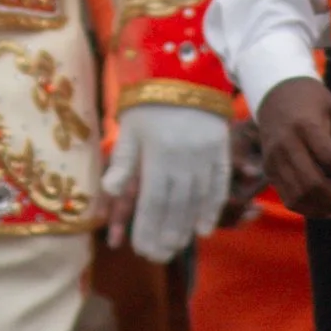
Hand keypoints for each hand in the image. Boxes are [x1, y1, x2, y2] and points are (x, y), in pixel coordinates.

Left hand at [101, 102, 234, 263]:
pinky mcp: (220, 151)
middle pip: (176, 208)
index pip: (153, 203)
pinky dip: (212, 209)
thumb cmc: (148, 103)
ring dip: (187, 228)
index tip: (140, 250)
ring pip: (197, 201)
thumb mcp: (129, 128)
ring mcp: (206, 157)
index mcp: (158, 155)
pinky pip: (218, 186)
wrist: (185, 72)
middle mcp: (184, 160)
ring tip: (177, 248)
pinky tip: (204, 229)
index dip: (147, 229)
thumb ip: (122, 162)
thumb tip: (109, 191)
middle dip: (166, 236)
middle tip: (159, 257)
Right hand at [256, 74, 330, 221]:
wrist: (274, 95)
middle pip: (313, 182)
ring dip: (329, 209)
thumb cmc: (312, 101)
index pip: (330, 158)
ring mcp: (274, 160)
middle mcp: (285, 145)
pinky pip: (290, 199)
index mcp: (304, 126)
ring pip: (300, 196)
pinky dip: (312, 210)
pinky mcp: (269, 171)